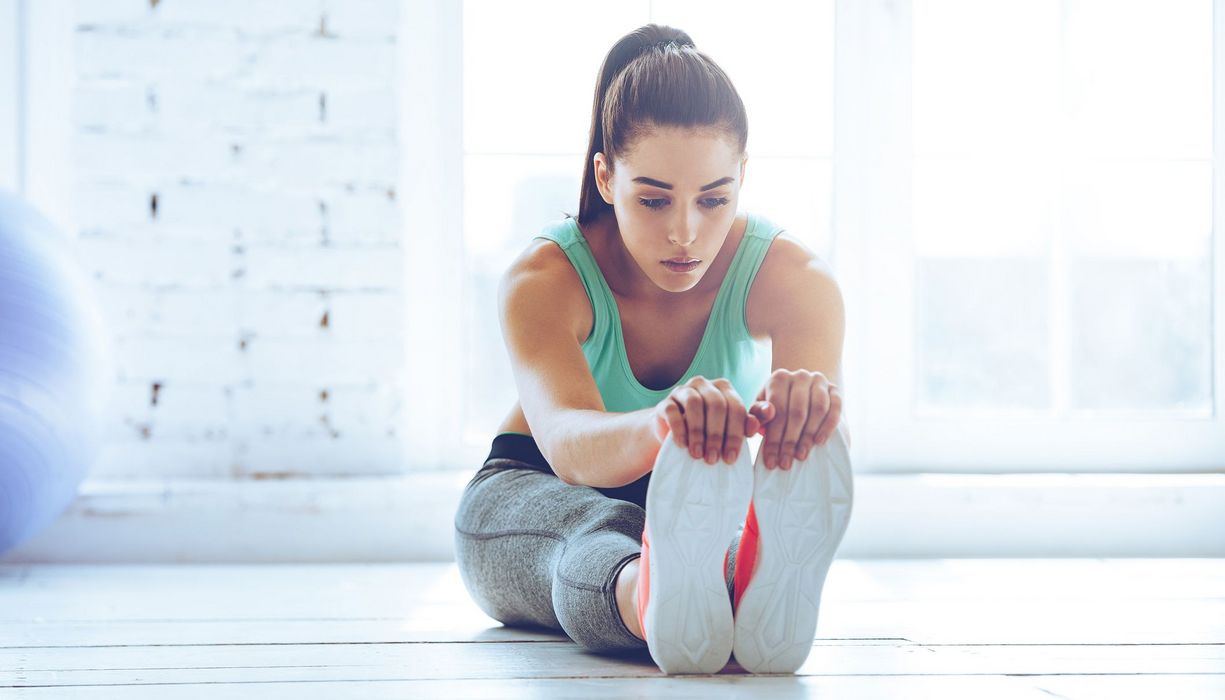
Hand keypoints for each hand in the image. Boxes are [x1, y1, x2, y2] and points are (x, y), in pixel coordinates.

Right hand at [651, 376, 774, 464]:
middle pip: (716, 405)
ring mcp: (684, 390)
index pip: (736, 407)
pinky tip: (683, 445)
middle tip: (714, 459)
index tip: (732, 458)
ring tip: (698, 454)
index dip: (735, 433)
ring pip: (695, 404)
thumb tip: (771, 411)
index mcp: (725, 388)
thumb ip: (751, 421)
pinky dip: (679, 429)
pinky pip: (673, 410)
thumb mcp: (730, 429)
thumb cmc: (708, 433)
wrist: (674, 436)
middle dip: (716, 435)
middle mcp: (705, 384)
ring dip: (698, 432)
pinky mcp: (665, 400)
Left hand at [754, 369, 841, 469]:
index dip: (773, 438)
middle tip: (785, 463)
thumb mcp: (762, 412)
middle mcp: (800, 376)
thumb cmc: (776, 409)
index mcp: (779, 378)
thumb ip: (757, 415)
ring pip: (817, 410)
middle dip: (790, 441)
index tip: (770, 461)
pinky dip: (828, 426)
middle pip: (797, 412)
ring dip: (808, 435)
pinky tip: (819, 442)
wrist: (802, 396)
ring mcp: (819, 381)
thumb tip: (767, 413)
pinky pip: (835, 407)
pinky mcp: (835, 390)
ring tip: (801, 455)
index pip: (776, 410)